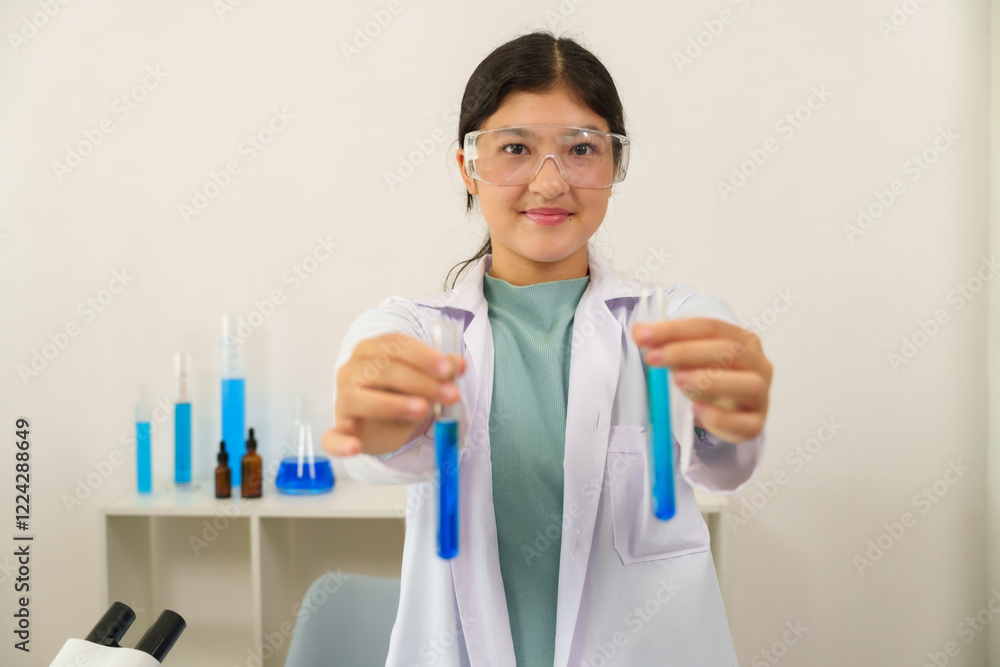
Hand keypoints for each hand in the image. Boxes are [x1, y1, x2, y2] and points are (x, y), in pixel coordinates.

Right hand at [321, 333, 465, 456]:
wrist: (378, 423)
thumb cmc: (399, 394)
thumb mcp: (422, 381)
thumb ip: (439, 371)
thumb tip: (460, 363)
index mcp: (371, 350)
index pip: (394, 345)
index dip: (422, 355)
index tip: (448, 368)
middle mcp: (351, 370)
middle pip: (383, 370)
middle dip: (420, 382)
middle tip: (450, 394)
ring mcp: (342, 400)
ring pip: (359, 399)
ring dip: (392, 404)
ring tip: (422, 410)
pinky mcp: (339, 430)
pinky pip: (332, 437)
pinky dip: (341, 443)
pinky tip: (355, 447)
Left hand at [632, 318, 771, 443]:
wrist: (732, 411)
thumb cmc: (711, 378)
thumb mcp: (690, 358)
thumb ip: (667, 344)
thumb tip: (639, 331)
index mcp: (742, 340)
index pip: (710, 327)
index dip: (675, 329)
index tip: (642, 335)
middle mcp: (757, 364)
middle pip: (729, 351)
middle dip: (686, 351)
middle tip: (653, 357)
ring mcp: (761, 395)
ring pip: (748, 385)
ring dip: (710, 380)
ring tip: (678, 380)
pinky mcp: (755, 424)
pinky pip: (746, 423)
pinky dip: (720, 417)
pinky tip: (697, 410)